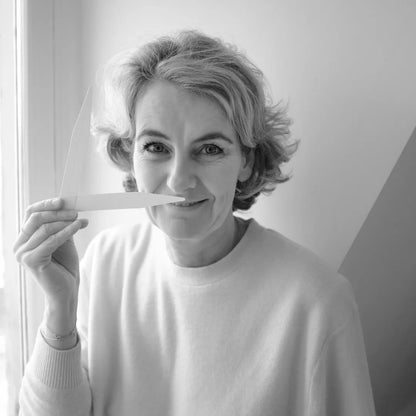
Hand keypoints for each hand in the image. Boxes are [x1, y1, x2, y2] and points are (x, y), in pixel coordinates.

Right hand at [13, 198, 87, 332]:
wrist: (67, 291)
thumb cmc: (65, 266)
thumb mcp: (63, 240)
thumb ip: (62, 225)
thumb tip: (70, 207)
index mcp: (24, 239)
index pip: (31, 214)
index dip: (46, 205)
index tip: (63, 201)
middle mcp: (19, 245)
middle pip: (36, 218)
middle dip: (58, 213)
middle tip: (76, 212)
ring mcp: (23, 254)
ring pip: (44, 228)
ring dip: (65, 222)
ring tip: (80, 220)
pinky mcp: (32, 261)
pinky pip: (51, 240)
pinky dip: (66, 231)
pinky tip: (78, 227)